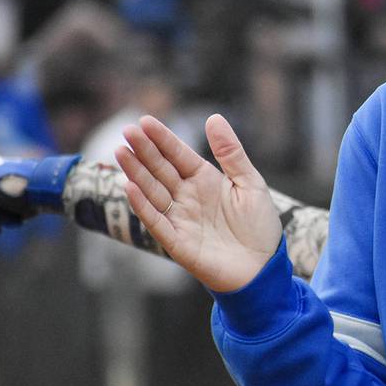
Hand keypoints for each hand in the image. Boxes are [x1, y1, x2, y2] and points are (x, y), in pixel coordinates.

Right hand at [115, 114, 281, 292]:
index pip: (178, 154)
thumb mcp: (250, 183)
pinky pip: (156, 221)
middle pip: (160, 169)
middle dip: (143, 151)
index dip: (162, 139)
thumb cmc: (259, 226)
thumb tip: (214, 118)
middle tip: (127, 131)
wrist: (264, 268)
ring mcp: (180, 218)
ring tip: (121, 152)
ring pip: (152, 191)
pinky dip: (142, 205)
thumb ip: (231, 153)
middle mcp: (188, 196)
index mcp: (205, 180)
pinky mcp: (177, 241)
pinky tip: (130, 187)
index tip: (144, 121)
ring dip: (136, 173)